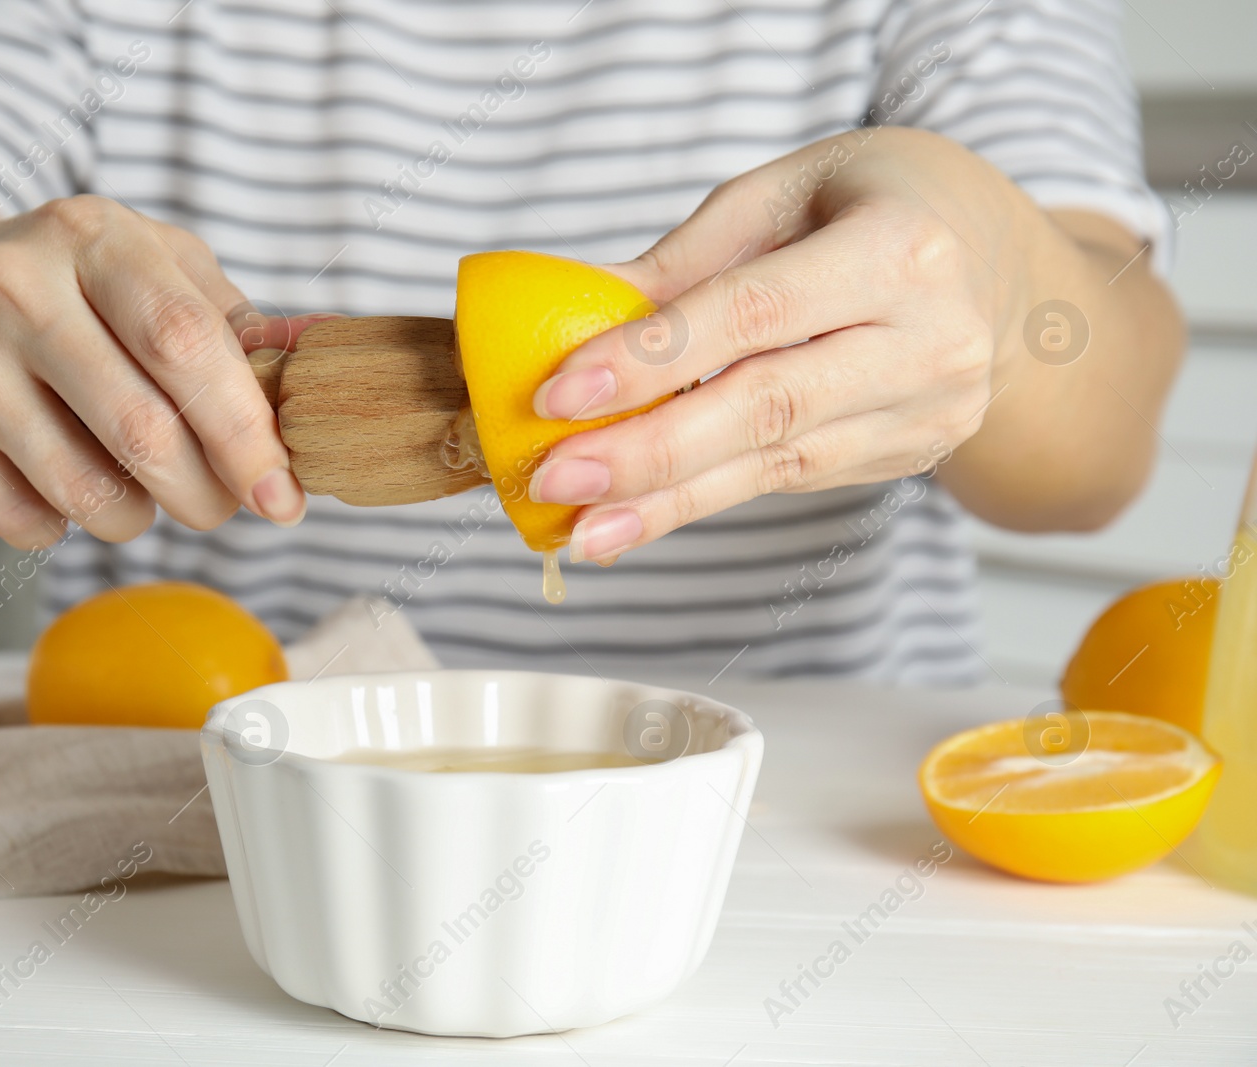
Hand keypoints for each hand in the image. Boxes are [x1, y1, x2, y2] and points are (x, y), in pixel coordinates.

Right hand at [0, 195, 325, 547]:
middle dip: (205, 496)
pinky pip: (23, 520)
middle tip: (220, 507)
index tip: (285, 495)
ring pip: (86, 491)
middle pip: (144, 432)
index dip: (246, 432)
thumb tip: (319, 355)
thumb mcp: (144, 271)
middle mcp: (11, 281)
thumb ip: (229, 319)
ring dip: (136, 517)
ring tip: (135, 492)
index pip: (187, 344)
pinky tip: (51, 483)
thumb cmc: (59, 296)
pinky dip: (59, 525)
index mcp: (91, 237)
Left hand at [527, 128, 1024, 562]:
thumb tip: (572, 309)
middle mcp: (930, 340)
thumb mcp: (785, 192)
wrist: (1001, 268)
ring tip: (580, 528)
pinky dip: (703, 501)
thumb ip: (686, 259)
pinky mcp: (908, 454)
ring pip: (776, 466)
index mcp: (900, 249)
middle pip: (769, 407)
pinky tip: (633, 521)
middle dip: (651, 452)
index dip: (652, 358)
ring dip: (667, 502)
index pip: (754, 312)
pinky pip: (788, 482)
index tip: (559, 391)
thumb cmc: (876, 205)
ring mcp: (929, 410)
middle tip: (555, 478)